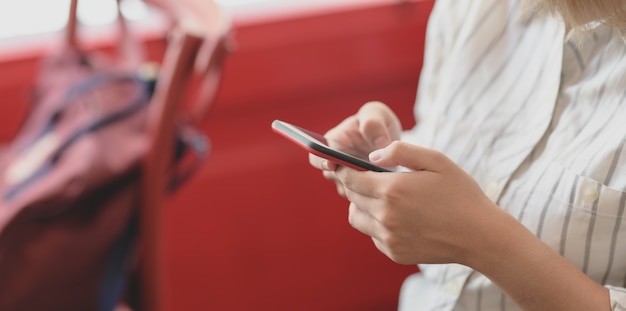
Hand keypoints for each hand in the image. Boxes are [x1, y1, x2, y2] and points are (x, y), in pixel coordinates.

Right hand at [309, 101, 401, 195]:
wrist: (390, 142)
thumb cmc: (378, 123)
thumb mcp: (377, 114)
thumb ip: (374, 123)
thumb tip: (379, 142)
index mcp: (332, 143)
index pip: (315, 155)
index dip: (321, 161)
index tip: (333, 164)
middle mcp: (334, 164)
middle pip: (334, 177)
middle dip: (350, 176)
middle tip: (370, 171)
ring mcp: (345, 180)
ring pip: (349, 190)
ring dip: (364, 185)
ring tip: (382, 174)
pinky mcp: (358, 192)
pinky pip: (362, 198)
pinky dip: (372, 192)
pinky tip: (386, 184)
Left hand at [336, 141, 500, 264]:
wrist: (480, 235)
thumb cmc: (460, 193)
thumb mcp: (435, 160)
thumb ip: (400, 151)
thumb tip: (372, 156)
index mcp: (392, 189)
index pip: (350, 178)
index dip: (343, 168)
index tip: (341, 163)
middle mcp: (385, 215)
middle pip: (351, 196)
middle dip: (352, 184)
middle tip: (363, 177)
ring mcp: (388, 236)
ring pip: (356, 217)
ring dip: (361, 205)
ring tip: (380, 197)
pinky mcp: (394, 252)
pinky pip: (372, 234)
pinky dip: (376, 224)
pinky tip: (396, 216)